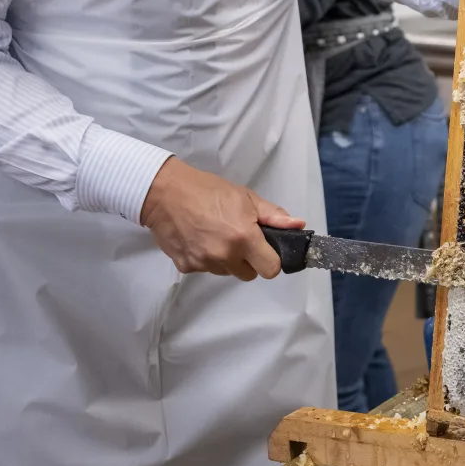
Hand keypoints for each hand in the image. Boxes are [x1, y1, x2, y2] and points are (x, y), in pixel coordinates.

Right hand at [140, 157, 304, 280]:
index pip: (271, 270)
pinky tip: (199, 239)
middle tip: (239, 239)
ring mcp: (204, 264)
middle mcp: (225, 256)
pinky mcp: (186, 267)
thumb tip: (298, 226)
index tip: (266, 249)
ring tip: (216, 235)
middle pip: (249, 274)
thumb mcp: (246, 198)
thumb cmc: (208, 191)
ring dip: (227, 260)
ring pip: (227, 272)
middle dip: (248, 261)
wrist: (166, 193)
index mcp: (244, 239)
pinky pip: (205, 269)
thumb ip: (274, 216)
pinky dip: (206, 258)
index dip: (271, 260)